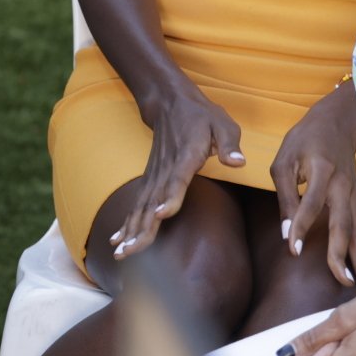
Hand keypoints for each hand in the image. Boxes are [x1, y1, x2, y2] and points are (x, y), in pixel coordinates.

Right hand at [108, 86, 243, 259]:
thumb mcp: (223, 124)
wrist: (170, 102)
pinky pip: (137, 204)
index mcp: (186, 154)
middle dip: (142, 227)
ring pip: (141, 206)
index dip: (170, 197)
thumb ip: (229, 143)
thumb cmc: (202, 116)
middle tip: (130, 251)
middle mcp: (166, 168)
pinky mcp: (150, 178)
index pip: (178, 178)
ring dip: (130, 230)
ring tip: (121, 253)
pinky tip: (117, 240)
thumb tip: (238, 162)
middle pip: (152, 201)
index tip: (160, 214)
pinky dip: (126, 222)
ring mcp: (155, 174)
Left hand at [274, 90, 355, 289]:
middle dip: (345, 255)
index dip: (301, 226)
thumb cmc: (304, 141)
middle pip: (345, 224)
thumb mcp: (283, 161)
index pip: (311, 203)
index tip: (293, 250)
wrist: (337, 123)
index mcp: (322, 171)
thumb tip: (284, 233)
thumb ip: (285, 196)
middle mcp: (344, 186)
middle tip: (345, 283)